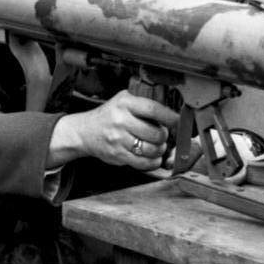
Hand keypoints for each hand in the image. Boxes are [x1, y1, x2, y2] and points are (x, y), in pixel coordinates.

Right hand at [47, 90, 178, 170]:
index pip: (153, 109)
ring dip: (159, 150)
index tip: (178, 121)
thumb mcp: (123, 100)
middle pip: (155, 133)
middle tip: (162, 135)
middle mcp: (121, 120)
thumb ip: (143, 104)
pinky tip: (152, 157)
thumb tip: (170, 113)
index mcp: (125, 103)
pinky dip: (153, 162)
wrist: (85, 131)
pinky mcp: (117, 155)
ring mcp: (119, 139)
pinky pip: (143, 163)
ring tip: (157, 145)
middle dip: (164, 136)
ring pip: (151, 150)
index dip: (169, 117)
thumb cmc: (109, 115)